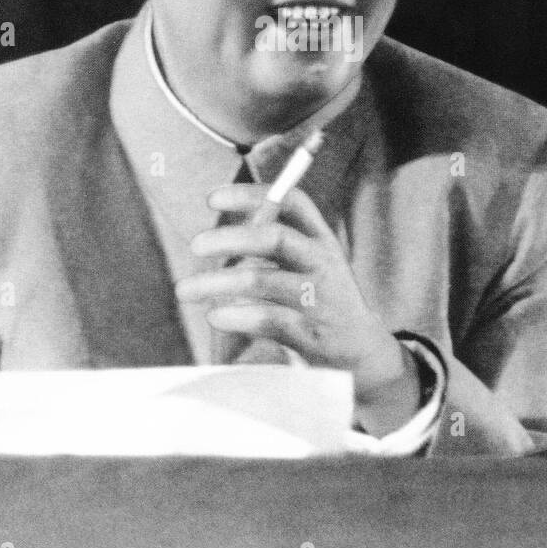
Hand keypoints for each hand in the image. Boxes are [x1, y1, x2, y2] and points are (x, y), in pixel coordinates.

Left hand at [178, 184, 420, 434]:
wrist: (361, 352)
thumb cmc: (322, 301)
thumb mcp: (309, 264)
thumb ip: (274, 245)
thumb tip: (218, 233)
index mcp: (321, 239)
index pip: (292, 203)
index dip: (252, 194)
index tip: (212, 198)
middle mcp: (322, 262)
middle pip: (275, 238)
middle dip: (231, 238)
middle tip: (195, 244)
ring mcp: (318, 298)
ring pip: (262, 281)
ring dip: (217, 282)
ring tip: (185, 289)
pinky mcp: (311, 333)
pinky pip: (268, 320)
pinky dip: (237, 316)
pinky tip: (215, 316)